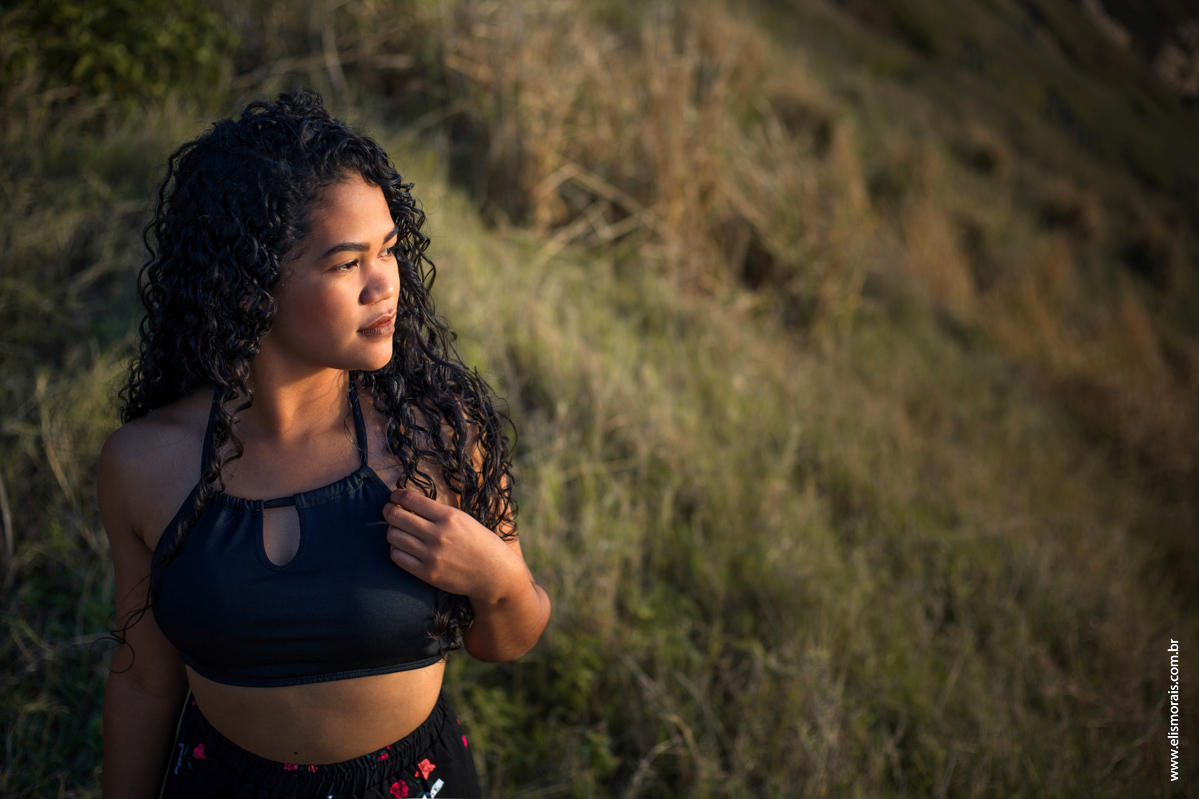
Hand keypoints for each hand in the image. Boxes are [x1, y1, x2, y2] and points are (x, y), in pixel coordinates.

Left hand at [384, 487, 523, 603]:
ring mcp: (431, 555)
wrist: (495, 574)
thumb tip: (409, 502)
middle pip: (396, 516)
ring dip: (392, 530)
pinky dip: (396, 549)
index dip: (397, 495)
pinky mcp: (427, 573)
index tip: (395, 496)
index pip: (410, 499)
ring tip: (398, 530)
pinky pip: (397, 556)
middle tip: (390, 511)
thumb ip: (438, 512)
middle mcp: (437, 534)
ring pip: (393, 536)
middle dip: (389, 511)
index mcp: (448, 516)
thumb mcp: (464, 519)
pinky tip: (403, 547)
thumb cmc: (481, 543)